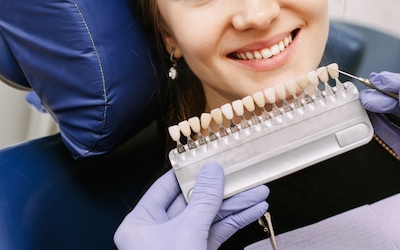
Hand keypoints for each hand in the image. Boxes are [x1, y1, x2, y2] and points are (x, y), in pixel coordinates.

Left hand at [114, 161, 268, 249]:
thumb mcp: (187, 233)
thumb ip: (202, 200)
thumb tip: (213, 170)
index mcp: (140, 223)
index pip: (166, 186)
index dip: (191, 172)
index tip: (211, 158)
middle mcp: (157, 232)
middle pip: (192, 201)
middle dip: (221, 190)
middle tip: (243, 174)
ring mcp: (178, 245)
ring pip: (208, 218)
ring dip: (234, 205)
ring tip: (260, 191)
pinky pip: (215, 234)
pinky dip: (234, 222)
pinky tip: (253, 210)